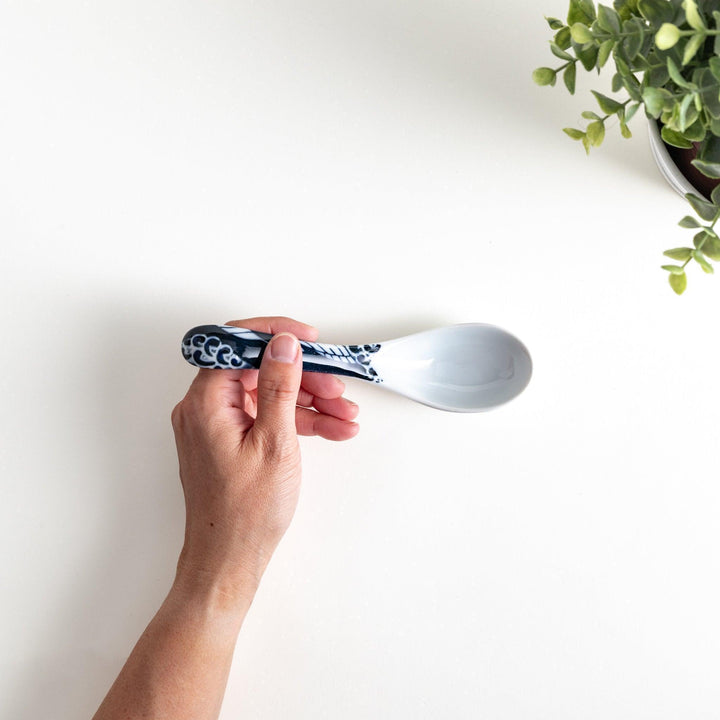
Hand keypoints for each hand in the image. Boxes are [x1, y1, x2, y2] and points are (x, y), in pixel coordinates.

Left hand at [171, 317, 358, 599]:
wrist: (229, 560)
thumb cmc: (246, 512)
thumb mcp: (275, 442)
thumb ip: (279, 386)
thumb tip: (283, 343)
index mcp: (206, 402)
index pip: (236, 344)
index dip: (275, 335)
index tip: (308, 339)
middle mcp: (205, 408)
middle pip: (257, 370)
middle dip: (303, 377)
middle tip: (337, 390)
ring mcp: (217, 425)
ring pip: (267, 394)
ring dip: (308, 402)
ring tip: (345, 416)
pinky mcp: (230, 441)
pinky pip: (266, 417)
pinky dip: (297, 422)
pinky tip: (331, 429)